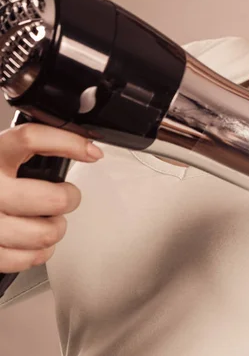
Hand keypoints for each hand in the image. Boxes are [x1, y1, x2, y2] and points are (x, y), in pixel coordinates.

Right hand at [0, 123, 103, 272]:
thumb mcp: (0, 159)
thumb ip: (26, 152)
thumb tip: (81, 148)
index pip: (31, 139)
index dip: (68, 143)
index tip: (91, 152)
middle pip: (53, 199)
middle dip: (69, 199)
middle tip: (65, 197)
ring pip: (46, 232)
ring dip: (56, 228)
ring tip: (48, 221)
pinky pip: (28, 258)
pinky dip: (39, 252)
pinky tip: (32, 242)